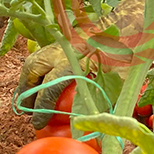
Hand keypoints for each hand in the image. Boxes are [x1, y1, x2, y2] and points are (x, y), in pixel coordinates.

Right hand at [15, 0, 153, 128]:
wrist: (126, 26)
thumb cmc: (124, 55)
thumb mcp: (118, 81)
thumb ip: (105, 103)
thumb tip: (92, 127)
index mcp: (75, 61)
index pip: (50, 86)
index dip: (41, 107)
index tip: (38, 123)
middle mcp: (62, 50)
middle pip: (33, 71)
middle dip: (27, 94)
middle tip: (28, 112)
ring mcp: (59, 42)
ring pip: (32, 61)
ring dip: (26, 81)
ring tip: (27, 100)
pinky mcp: (60, 39)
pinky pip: (39, 55)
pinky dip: (33, 70)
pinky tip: (34, 83)